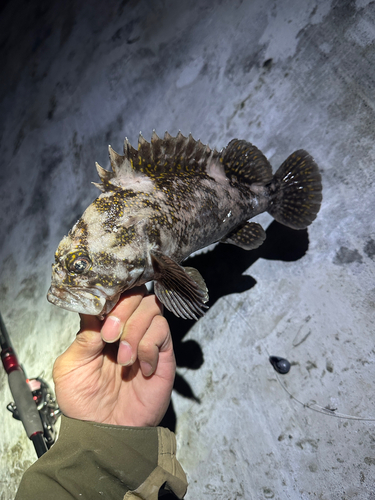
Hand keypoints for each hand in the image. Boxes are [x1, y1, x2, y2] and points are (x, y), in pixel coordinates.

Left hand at [53, 286, 174, 426]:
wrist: (105, 433)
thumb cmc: (84, 402)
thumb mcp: (70, 367)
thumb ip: (83, 336)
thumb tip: (95, 308)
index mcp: (103, 326)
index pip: (114, 293)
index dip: (110, 295)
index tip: (101, 311)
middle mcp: (127, 327)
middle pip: (137, 294)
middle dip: (122, 311)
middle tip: (110, 336)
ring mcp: (147, 339)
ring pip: (152, 308)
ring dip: (135, 330)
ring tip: (123, 359)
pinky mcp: (163, 354)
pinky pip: (163, 332)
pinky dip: (149, 346)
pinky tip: (140, 368)